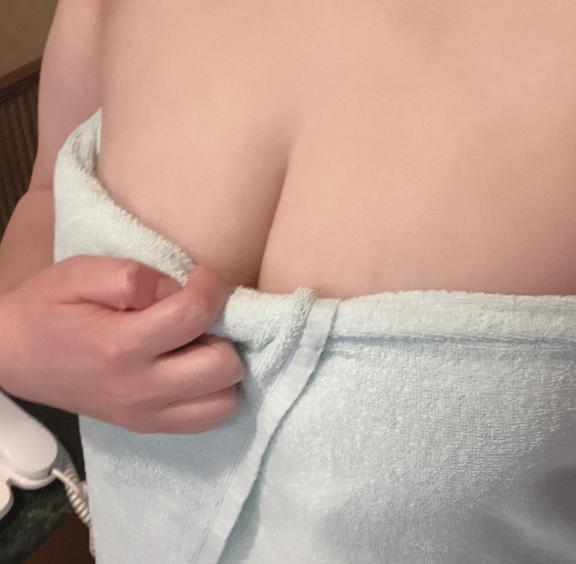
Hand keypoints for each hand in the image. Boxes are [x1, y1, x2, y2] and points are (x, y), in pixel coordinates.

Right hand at [0, 255, 244, 434]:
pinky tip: (194, 369)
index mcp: (120, 346)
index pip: (195, 315)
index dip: (210, 287)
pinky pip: (208, 420)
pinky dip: (214, 393)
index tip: (200, 277)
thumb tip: (180, 291)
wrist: (14, 358)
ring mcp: (148, 415)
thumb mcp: (79, 274)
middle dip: (226, 331)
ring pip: (224, 402)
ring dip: (223, 367)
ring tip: (199, 344)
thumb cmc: (48, 310)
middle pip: (224, 366)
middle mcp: (141, 390)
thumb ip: (133, 277)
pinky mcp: (150, 427)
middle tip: (201, 315)